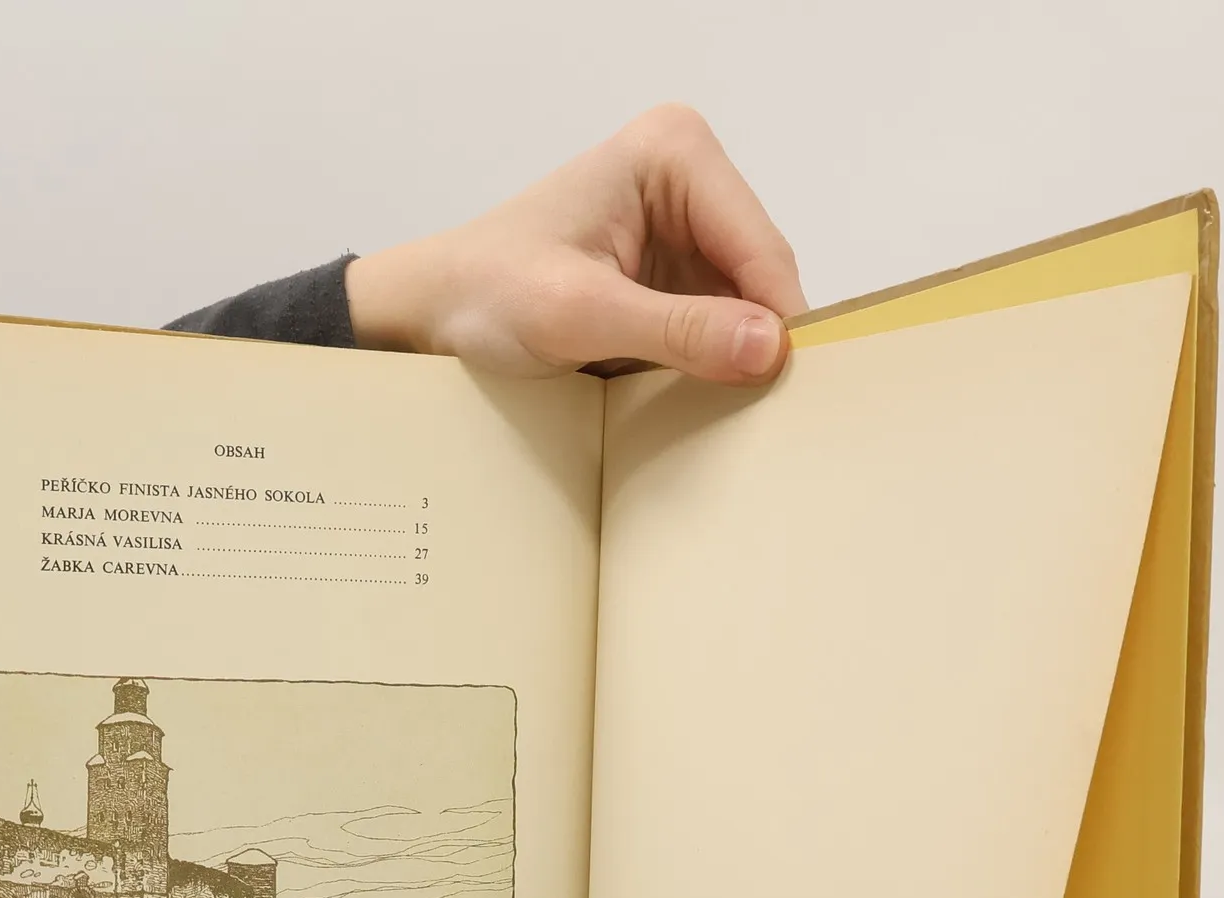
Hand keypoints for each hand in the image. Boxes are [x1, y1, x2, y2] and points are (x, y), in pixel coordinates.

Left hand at [346, 104, 805, 385]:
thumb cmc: (486, 293)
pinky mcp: (670, 279)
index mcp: (674, 153)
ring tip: (737, 418)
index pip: (758, 246)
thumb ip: (677, 329)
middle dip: (762, 341)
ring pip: (746, 308)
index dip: (780, 320)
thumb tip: (769, 348)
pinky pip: (717, 328)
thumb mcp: (580, 314)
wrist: (434, 312)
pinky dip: (714, 367)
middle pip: (760, 276)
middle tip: (767, 417)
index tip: (789, 391)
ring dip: (739, 360)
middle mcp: (689, 180)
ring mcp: (683, 231)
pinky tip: (705, 401)